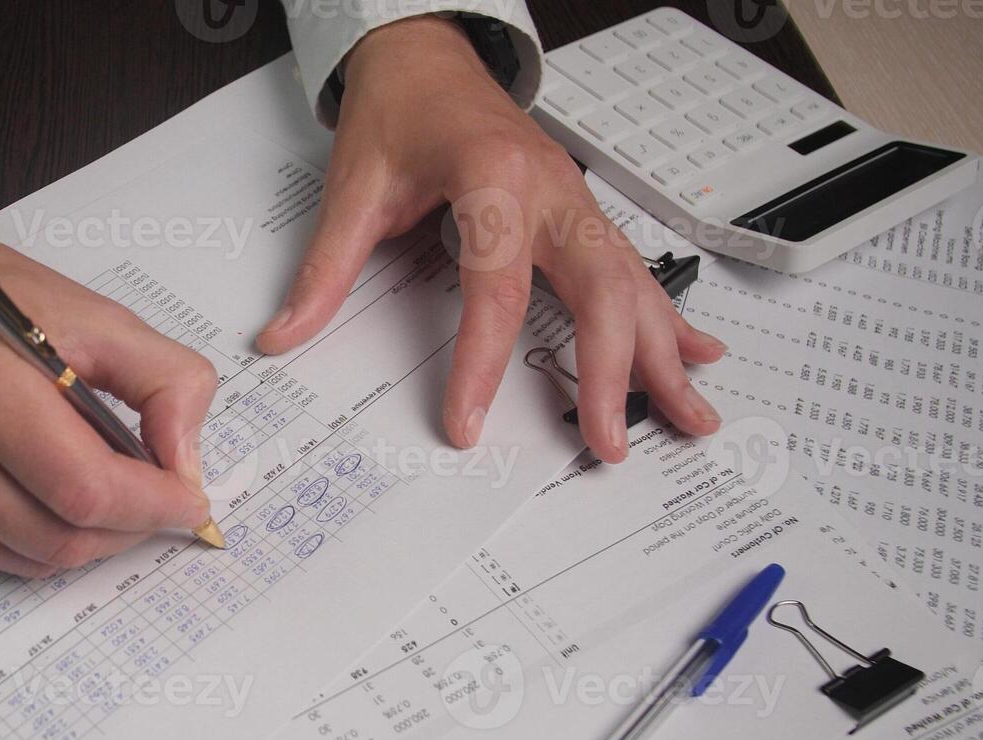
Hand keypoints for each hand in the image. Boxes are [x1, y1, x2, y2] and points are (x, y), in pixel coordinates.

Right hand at [0, 228, 215, 576]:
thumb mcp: (92, 314)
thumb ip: (164, 380)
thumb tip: (185, 468)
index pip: (86, 486)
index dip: (152, 505)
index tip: (189, 500)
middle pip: (60, 537)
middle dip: (127, 530)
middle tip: (157, 502)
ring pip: (28, 559)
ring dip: (86, 540)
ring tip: (106, 494)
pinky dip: (34, 537)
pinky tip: (43, 492)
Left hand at [256, 17, 726, 461]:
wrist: (427, 55)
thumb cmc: (400, 111)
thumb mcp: (353, 187)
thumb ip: (326, 268)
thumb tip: (286, 334)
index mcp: (492, 179)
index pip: (496, 289)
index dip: (481, 363)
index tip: (467, 422)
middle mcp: (550, 191)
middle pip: (599, 290)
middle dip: (612, 372)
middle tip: (608, 442)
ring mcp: (576, 201)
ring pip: (635, 284)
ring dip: (664, 354)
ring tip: (690, 416)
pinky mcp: (583, 213)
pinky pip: (636, 271)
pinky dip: (668, 317)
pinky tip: (695, 356)